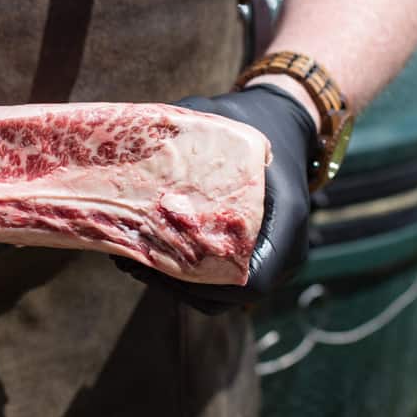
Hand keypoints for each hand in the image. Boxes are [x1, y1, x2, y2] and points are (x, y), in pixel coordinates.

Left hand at [114, 84, 316, 313]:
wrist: (280, 122)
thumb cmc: (250, 121)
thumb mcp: (226, 120)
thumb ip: (190, 130)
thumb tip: (134, 136)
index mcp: (287, 219)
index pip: (253, 279)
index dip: (204, 282)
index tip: (156, 261)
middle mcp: (282, 249)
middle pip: (225, 296)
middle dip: (173, 286)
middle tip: (130, 261)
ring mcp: (264, 258)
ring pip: (214, 297)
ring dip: (169, 285)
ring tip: (128, 258)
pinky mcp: (243, 257)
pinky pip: (211, 283)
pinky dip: (176, 276)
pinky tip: (141, 253)